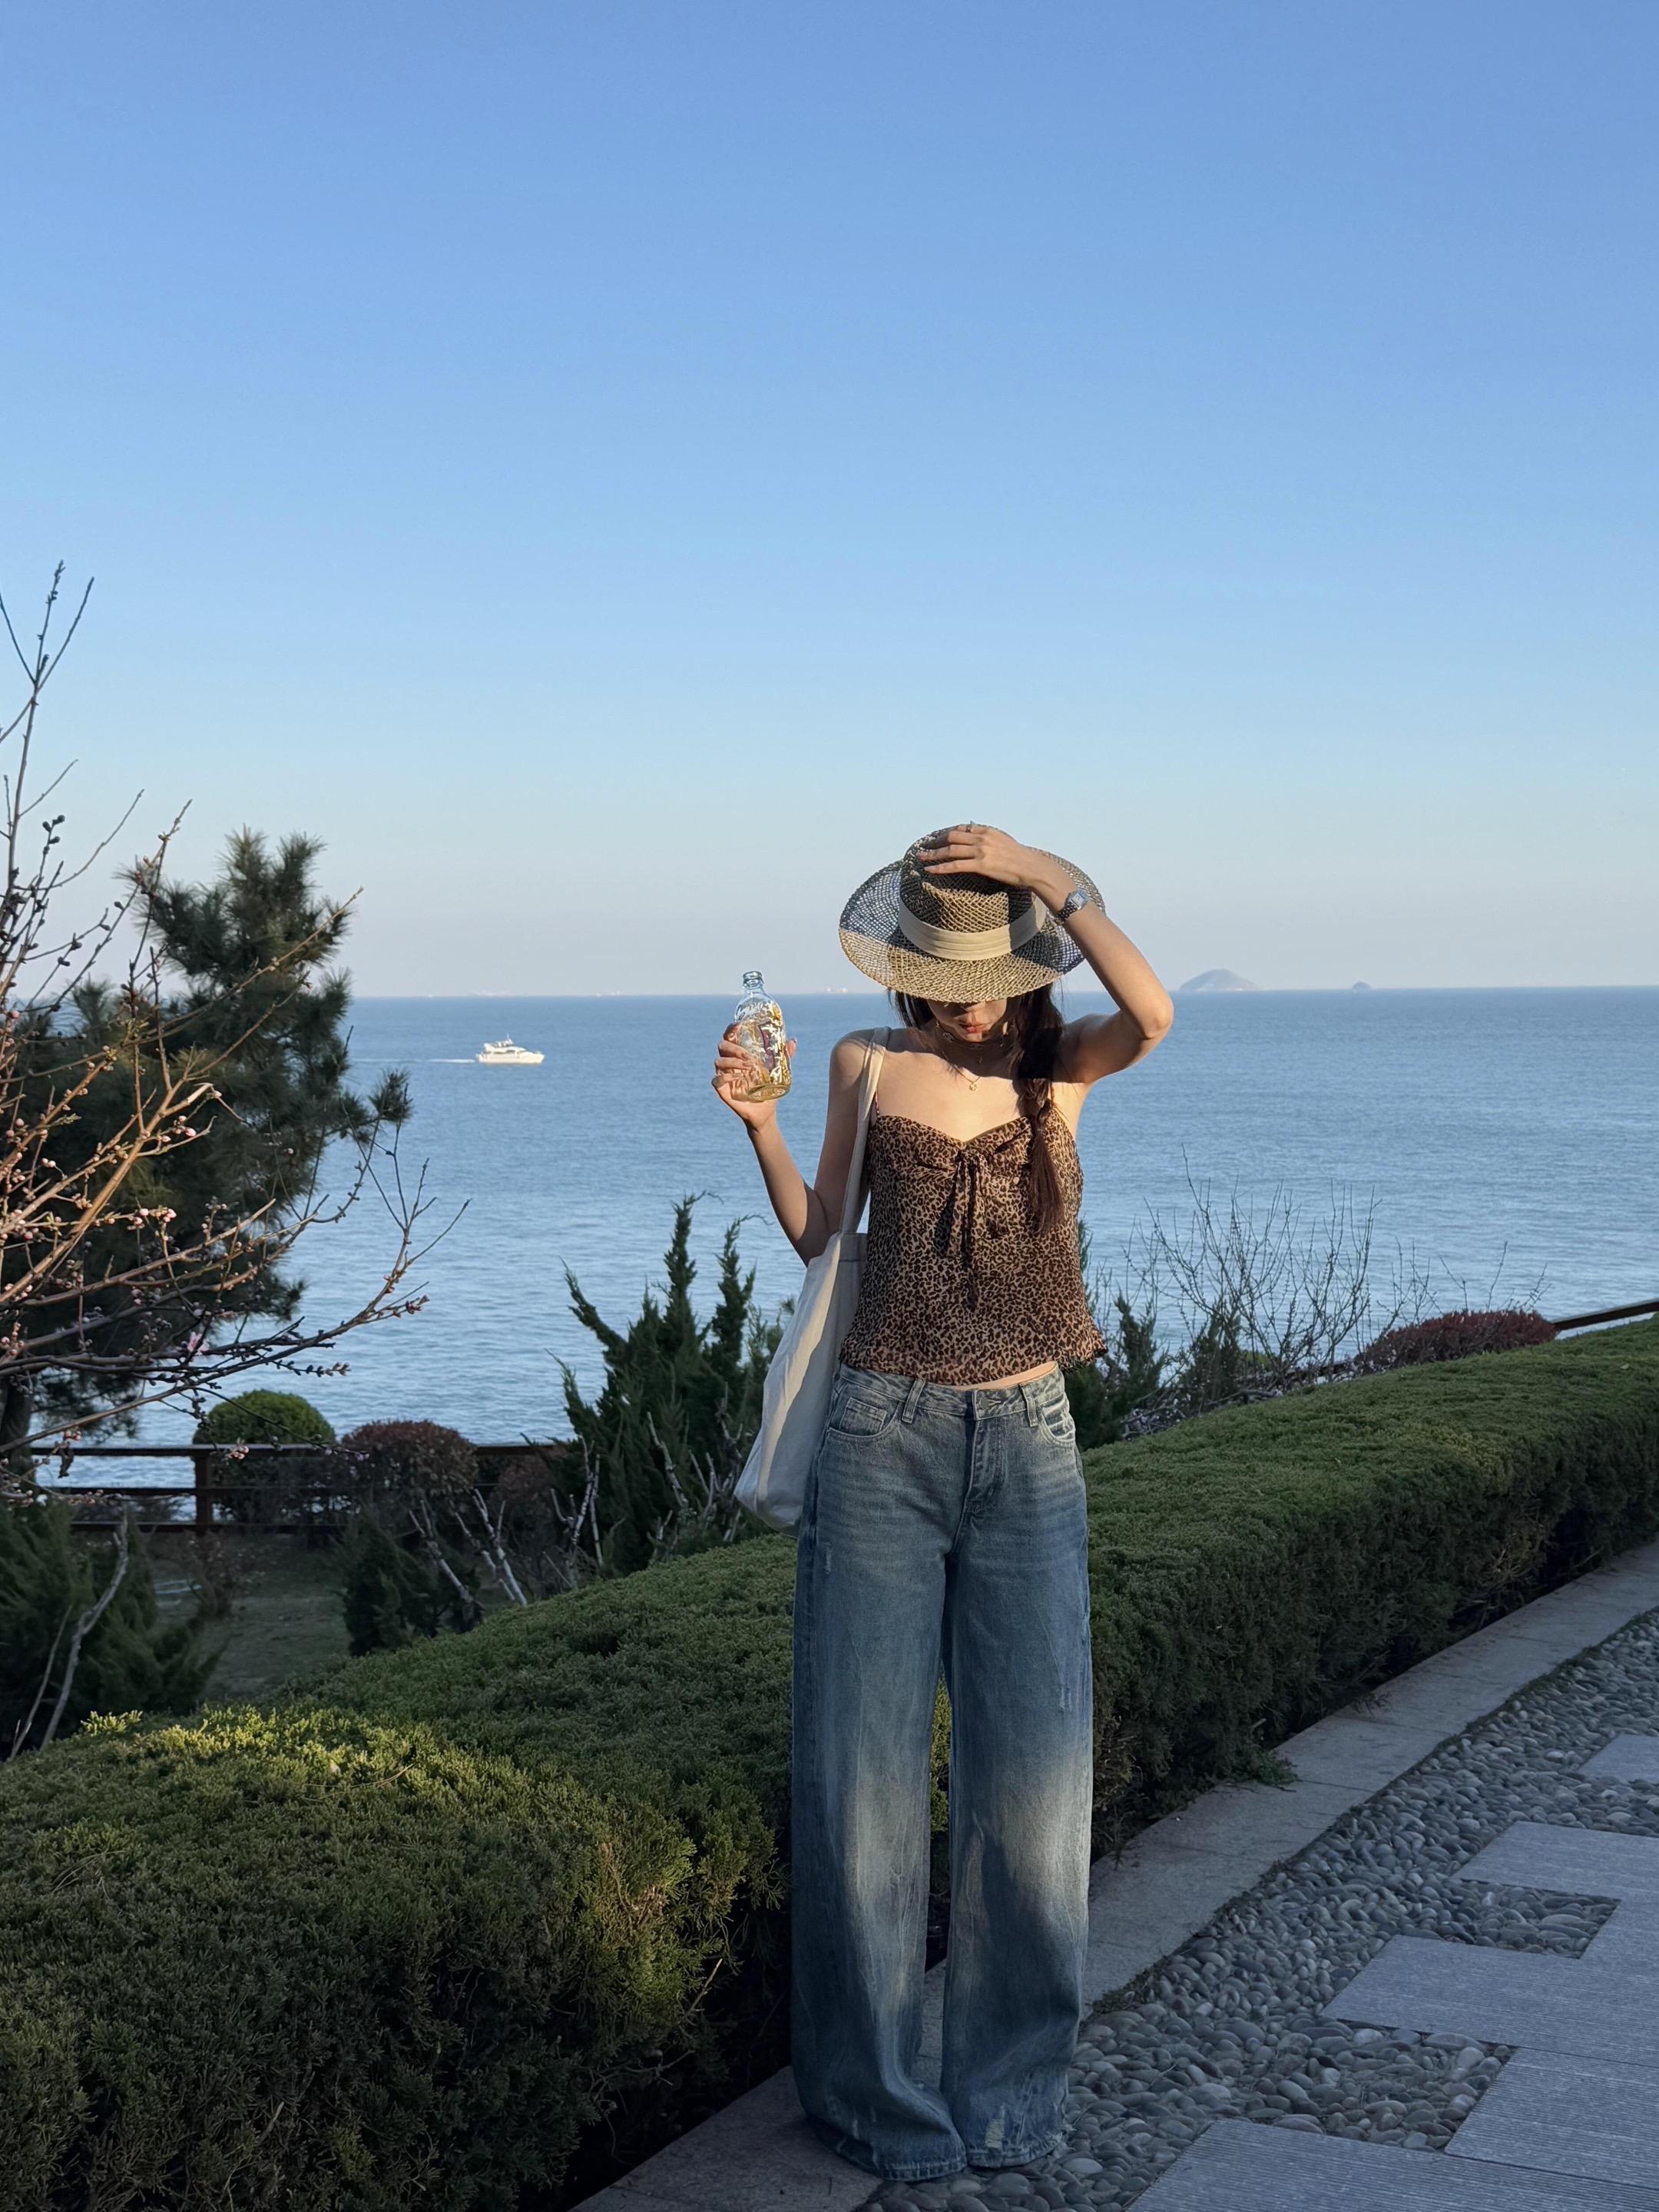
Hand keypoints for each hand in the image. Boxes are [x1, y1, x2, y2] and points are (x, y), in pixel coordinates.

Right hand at [712, 1022, 796, 1128]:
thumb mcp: (779, 1071)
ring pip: (719, 1061)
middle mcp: (729, 1063)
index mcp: (739, 1055)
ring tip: (748, 1067)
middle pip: (722, 1046)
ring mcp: (724, 1075)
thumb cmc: (769, 1088)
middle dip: (734, 1048)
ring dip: (733, 1062)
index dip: (731, 1029)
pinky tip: (738, 1079)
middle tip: (748, 1055)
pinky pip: (716, 1080)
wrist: (766, 1111)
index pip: (730, 1037)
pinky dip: (725, 1077)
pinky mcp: (722, 1090)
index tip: (738, 1024)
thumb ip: (785, 1055)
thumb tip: (792, 1041)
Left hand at [914, 823, 1074, 910]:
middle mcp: (982, 838)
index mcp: (987, 830)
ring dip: (933, 853)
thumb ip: (990, 838)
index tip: (939, 837)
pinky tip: (930, 870)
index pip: (962, 828)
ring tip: (921, 857)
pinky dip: (940, 867)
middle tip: (926, 846)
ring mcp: (981, 851)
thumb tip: (979, 839)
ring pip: (950, 850)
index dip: (948, 832)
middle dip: (936, 840)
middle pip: (952, 836)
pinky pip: (955, 866)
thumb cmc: (1020, 857)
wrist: (1031, 867)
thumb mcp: (1004, 841)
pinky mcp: (981, 865)